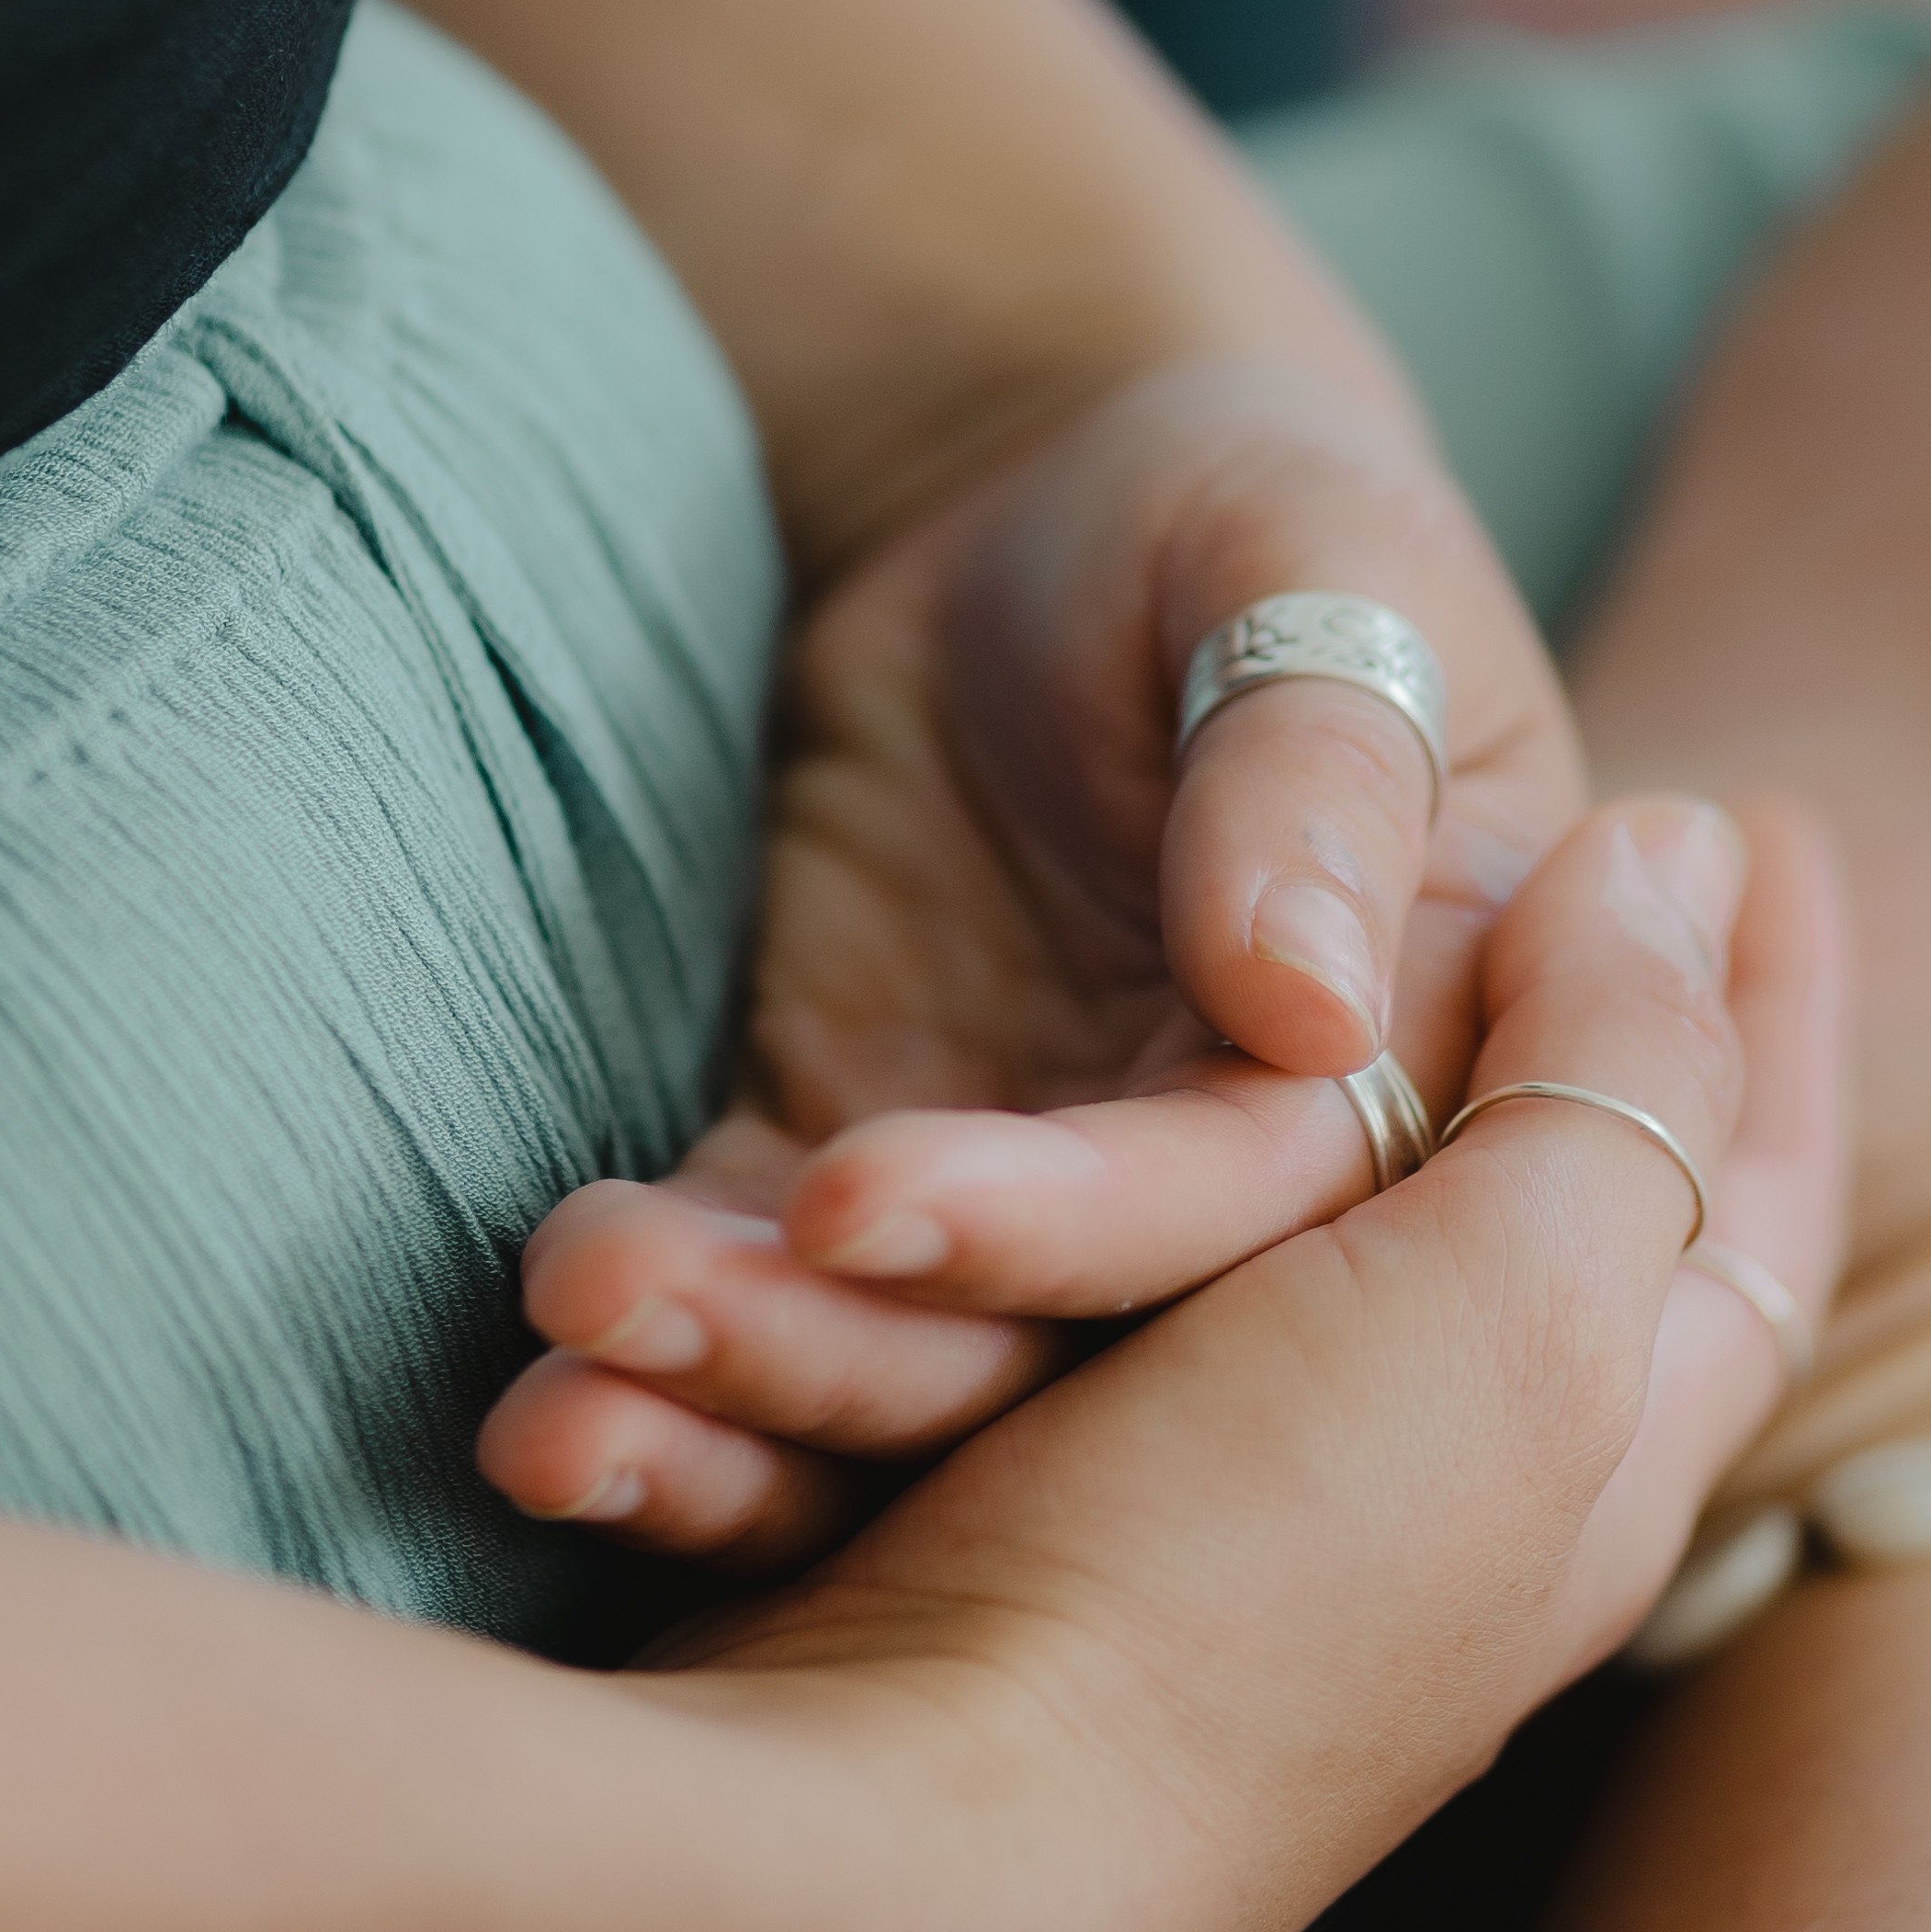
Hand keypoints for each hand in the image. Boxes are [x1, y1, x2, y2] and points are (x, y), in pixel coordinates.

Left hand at [486, 357, 1587, 1571]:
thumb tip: (1308, 1007)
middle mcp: (1223, 1184)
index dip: (1052, 1224)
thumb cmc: (1228, 517)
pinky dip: (658, 1366)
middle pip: (1050, 1345)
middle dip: (835, 1361)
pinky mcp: (851, 1173)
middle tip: (620, 1335)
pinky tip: (534, 1411)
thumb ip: (1321, 770)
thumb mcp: (1315, 561)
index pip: (1234, 1195)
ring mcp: (1025, 1200)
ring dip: (721, 1412)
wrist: (1042, 507)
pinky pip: (761, 1302)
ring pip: (898, 1371)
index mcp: (1396, 1052)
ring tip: (545, 1424)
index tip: (853, 1200)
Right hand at [661, 795, 1854, 1931]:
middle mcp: (1405, 1481)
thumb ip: (1612, 1080)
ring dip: (1064, 1117)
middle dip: (1455, 987)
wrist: (903, 1851)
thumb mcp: (1515, 1308)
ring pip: (1140, 1216)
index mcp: (1583, 1436)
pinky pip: (928, 1322)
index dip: (1773, 1008)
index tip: (1785, 821)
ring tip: (1128, 921)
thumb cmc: (1241, 1589)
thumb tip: (1683, 860)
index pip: (1744, 1190)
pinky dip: (883, 1241)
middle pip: (1455, 1168)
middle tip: (1505, 801)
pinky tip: (853, 1158)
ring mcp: (1175, 1502)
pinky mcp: (954, 1517)